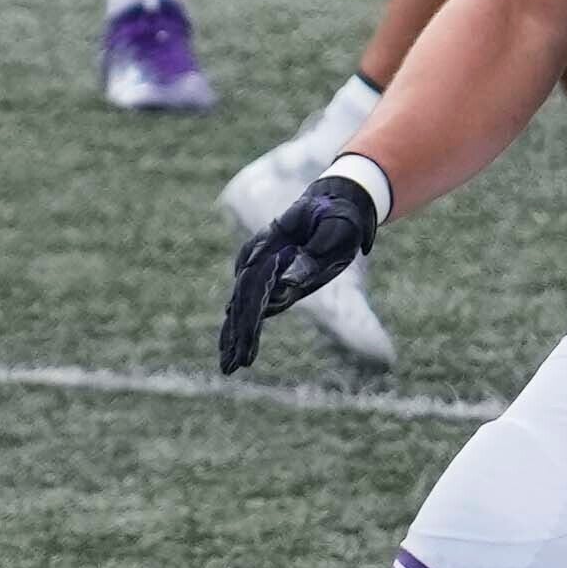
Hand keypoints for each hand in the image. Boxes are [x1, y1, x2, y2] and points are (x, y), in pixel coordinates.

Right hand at [223, 156, 389, 372]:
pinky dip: (240, 326)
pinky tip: (233, 348)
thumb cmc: (337, 217)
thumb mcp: (335, 232)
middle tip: (233, 366)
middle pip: (243, 299)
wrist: (334, 201)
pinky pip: (247, 303)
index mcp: (272, 244)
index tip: (247, 342)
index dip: (250, 314)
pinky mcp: (265, 274)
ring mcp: (259, 265)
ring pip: (240, 304)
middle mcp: (259, 256)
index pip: (255, 283)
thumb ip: (313, 257)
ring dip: (233, 335)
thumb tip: (287, 284)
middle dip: (238, 334)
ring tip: (228, 366)